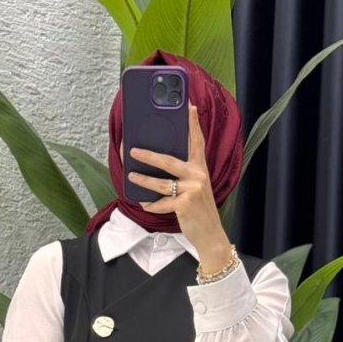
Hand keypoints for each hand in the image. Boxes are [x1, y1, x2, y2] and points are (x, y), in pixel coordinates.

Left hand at [126, 103, 233, 272]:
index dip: (193, 124)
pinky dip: (152, 205)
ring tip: (131, 176)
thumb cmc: (200, 211)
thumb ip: (185, 176)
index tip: (188, 106)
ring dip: (144, 180)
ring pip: (161, 182)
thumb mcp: (196, 189)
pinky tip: (144, 204)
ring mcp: (192, 189)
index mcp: (200, 169)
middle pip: (169, 160)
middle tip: (133, 150)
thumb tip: (160, 165)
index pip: (197, 141)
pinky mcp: (185, 204)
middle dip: (149, 155)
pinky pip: (162, 203)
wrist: (211, 235)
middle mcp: (198, 175)